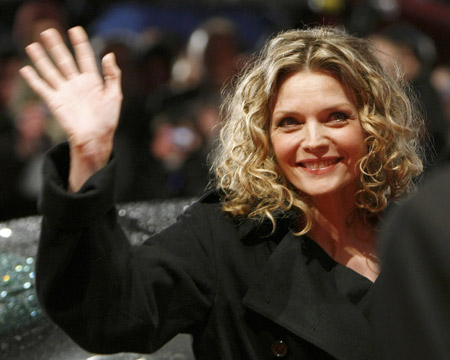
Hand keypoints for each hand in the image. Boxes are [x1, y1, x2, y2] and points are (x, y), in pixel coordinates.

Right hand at [19, 26, 122, 190]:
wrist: (96, 139)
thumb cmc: (108, 120)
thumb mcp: (114, 95)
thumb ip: (112, 75)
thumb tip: (109, 54)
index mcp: (93, 81)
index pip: (85, 58)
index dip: (80, 44)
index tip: (75, 30)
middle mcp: (77, 84)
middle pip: (65, 61)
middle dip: (56, 46)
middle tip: (47, 30)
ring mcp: (65, 92)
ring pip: (51, 71)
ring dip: (41, 59)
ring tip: (32, 45)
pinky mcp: (55, 103)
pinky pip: (42, 88)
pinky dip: (33, 79)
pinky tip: (26, 69)